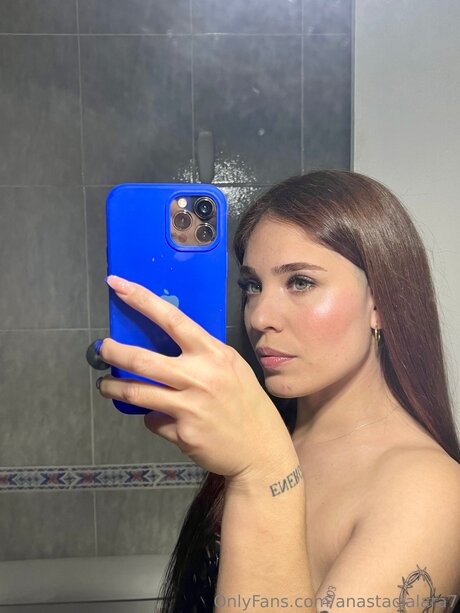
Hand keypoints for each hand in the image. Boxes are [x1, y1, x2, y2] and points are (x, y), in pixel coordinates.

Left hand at [96, 276, 295, 482]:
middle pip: (142, 360)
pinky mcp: (182, 434)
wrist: (261, 450)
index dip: (142, 301)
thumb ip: (202, 356)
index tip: (118, 286)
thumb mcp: (232, 368)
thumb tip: (166, 347)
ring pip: (136, 392)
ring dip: (113, 388)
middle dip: (114, 352)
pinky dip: (154, 418)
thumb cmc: (246, 404)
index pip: (173, 320)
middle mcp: (199, 377)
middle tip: (103, 349)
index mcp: (213, 354)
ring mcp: (189, 407)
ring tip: (105, 386)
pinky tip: (165, 419)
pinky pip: (154, 420)